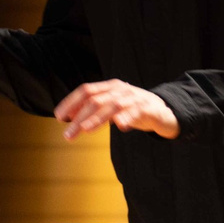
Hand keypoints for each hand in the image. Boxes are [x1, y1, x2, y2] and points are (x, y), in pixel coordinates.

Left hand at [54, 79, 177, 140]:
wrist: (164, 110)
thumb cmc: (133, 109)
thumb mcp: (111, 108)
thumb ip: (94, 110)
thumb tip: (70, 117)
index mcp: (110, 87)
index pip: (86, 90)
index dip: (71, 102)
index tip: (59, 117)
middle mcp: (120, 90)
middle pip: (95, 100)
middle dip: (79, 117)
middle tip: (68, 134)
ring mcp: (134, 98)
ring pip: (112, 105)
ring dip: (97, 118)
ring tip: (86, 129)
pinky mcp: (148, 109)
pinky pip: (136, 111)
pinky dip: (128, 117)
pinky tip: (121, 126)